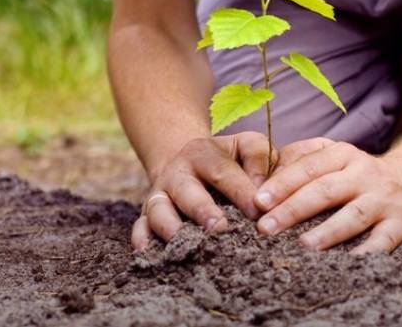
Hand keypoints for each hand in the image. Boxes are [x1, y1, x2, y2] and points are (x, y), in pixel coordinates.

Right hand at [131, 132, 276, 249]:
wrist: (189, 162)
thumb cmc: (229, 160)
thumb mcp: (245, 146)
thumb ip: (258, 158)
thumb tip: (261, 193)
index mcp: (203, 153)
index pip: (222, 171)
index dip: (240, 191)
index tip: (258, 212)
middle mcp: (177, 172)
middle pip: (187, 191)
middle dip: (203, 211)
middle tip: (220, 228)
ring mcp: (159, 194)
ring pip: (158, 210)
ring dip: (172, 228)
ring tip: (190, 246)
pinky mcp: (147, 215)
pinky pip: (139, 228)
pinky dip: (143, 240)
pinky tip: (153, 254)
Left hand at [254, 138, 401, 253]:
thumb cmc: (359, 173)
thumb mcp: (335, 156)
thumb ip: (302, 160)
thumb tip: (263, 176)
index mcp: (342, 154)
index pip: (308, 168)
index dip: (281, 184)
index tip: (258, 202)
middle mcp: (364, 173)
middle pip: (325, 190)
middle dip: (293, 209)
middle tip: (266, 228)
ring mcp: (383, 199)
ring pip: (353, 215)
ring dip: (328, 231)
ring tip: (303, 245)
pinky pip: (384, 240)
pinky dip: (368, 252)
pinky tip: (348, 263)